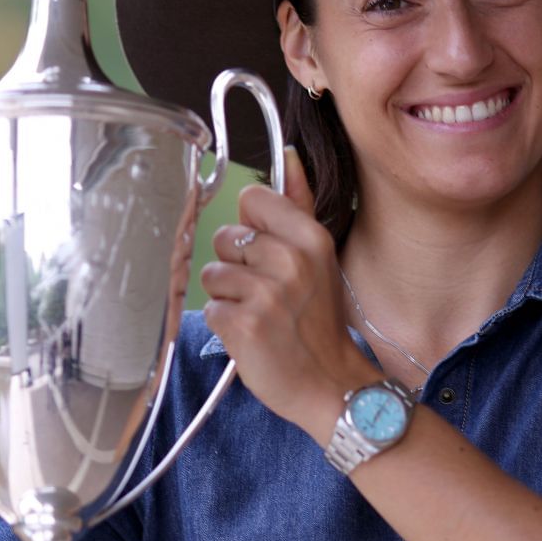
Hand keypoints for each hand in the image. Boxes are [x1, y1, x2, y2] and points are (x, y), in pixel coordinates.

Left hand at [201, 148, 380, 442]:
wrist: (331, 385)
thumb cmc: (319, 322)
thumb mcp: (321, 257)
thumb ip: (300, 204)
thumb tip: (290, 155)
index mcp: (310, 238)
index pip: (251, 199)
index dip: (251, 227)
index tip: (267, 253)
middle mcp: (291, 261)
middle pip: (225, 237)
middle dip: (236, 266)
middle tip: (265, 293)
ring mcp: (267, 294)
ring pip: (213, 274)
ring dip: (228, 297)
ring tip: (258, 316)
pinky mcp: (244, 325)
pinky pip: (210, 308)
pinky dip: (224, 325)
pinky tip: (250, 336)